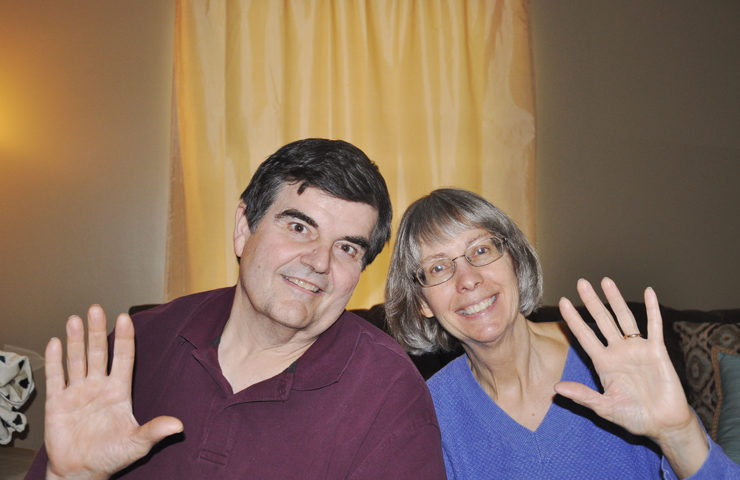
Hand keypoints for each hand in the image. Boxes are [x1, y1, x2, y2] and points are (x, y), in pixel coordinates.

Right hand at [44, 306, 182, 479]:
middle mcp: (98, 387)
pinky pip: (56, 378)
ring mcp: (77, 393)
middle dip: (96, 331)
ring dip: (75, 341)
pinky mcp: (58, 402)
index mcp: (119, 392)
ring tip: (75, 320)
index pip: (123, 358)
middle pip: (97, 353)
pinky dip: (55, 361)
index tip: (124, 318)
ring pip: (76, 360)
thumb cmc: (111, 456)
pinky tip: (55, 343)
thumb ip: (154, 431)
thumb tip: (179, 426)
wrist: (81, 472)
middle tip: (96, 309)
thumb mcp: (136, 443)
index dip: (124, 338)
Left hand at [555, 278, 707, 477]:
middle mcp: (618, 351)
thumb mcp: (605, 407)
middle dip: (591, 302)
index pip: (584, 336)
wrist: (663, 424)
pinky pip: (654, 326)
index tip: (563, 302)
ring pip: (624, 318)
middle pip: (602, 320)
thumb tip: (556, 389)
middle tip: (581, 282)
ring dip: (616, 299)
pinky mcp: (657, 351)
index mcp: (603, 362)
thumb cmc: (633, 417)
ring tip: (606, 280)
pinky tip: (649, 291)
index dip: (574, 319)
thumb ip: (583, 396)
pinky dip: (652, 309)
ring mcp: (637, 349)